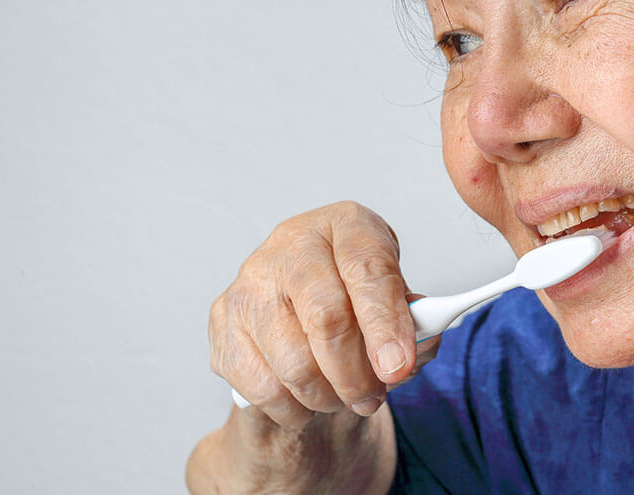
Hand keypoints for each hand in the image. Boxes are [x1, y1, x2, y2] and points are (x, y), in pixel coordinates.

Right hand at [209, 201, 440, 427]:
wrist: (300, 296)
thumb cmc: (354, 291)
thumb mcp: (394, 292)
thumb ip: (411, 322)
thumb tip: (408, 356)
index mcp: (344, 224)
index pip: (367, 271)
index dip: (386, 323)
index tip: (399, 366)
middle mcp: (291, 244)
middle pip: (326, 319)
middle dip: (357, 373)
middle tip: (374, 396)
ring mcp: (250, 281)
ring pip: (294, 362)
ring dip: (328, 397)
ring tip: (344, 397)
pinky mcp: (222, 320)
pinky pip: (262, 386)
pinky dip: (294, 408)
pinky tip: (310, 399)